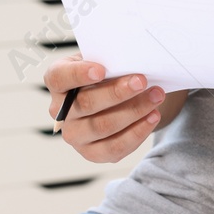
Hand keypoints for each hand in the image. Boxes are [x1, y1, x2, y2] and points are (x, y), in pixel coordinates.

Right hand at [43, 56, 164, 163]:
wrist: (116, 97)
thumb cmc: (107, 74)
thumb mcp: (104, 60)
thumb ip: (110, 60)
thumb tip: (132, 61)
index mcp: (58, 82)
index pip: (59, 78)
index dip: (78, 74)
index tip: (101, 70)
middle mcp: (61, 112)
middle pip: (86, 104)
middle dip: (117, 92)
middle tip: (141, 81)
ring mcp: (75, 135)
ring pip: (102, 126)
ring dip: (134, 111)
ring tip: (156, 96)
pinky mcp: (92, 153)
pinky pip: (115, 147)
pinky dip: (138, 132)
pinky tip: (153, 116)